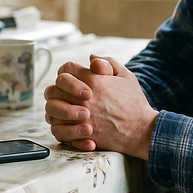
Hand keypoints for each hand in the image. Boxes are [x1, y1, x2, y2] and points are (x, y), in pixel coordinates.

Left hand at [43, 55, 157, 158]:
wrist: (141, 130)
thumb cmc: (134, 103)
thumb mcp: (126, 76)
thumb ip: (107, 62)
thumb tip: (91, 58)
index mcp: (93, 80)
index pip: (65, 69)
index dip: (67, 72)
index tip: (74, 78)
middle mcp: (84, 98)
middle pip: (53, 89)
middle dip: (58, 90)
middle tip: (68, 95)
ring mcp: (80, 117)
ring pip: (51, 110)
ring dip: (56, 108)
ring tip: (67, 110)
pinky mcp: (80, 134)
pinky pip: (57, 130)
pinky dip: (60, 127)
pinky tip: (70, 124)